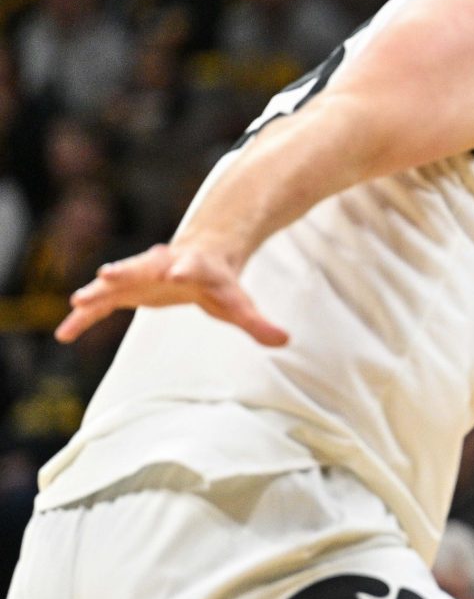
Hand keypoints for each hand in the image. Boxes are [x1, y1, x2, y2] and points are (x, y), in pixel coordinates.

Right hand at [55, 241, 287, 346]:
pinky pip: (100, 305)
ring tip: (77, 302)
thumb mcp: (238, 301)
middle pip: (142, 267)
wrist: (197, 257)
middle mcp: (160, 266)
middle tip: (107, 273)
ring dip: (96, 292)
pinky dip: (83, 318)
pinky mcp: (124, 290)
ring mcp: (138, 277)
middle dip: (126, 271)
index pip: (190, 266)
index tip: (176, 268)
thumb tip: (284, 341)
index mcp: (193, 267)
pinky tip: (64, 335)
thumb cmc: (219, 282)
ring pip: (115, 283)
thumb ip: (257, 322)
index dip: (183, 266)